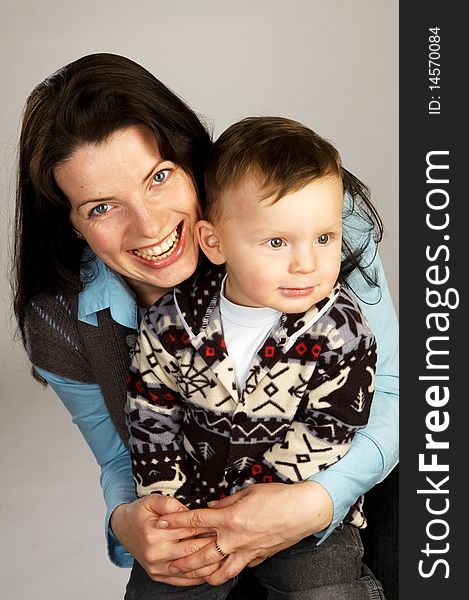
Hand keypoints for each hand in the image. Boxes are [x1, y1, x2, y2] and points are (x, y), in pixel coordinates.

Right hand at [110, 494, 219, 584]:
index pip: (189, 529)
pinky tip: (211, 570)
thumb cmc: (139, 512)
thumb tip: (188, 511)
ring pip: (189, 569)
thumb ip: (170, 503)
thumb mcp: (151, 500)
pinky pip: (182, 580)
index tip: (223, 523)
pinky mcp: (157, 576)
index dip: (208, 526)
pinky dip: (198, 577)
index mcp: (155, 533)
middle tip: (230, 538)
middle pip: (192, 550)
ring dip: (209, 564)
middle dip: (213, 544)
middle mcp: (156, 553)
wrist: (122, 528)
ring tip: (226, 555)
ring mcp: (156, 567)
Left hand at [156, 481, 332, 584]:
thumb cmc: (277, 496)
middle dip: (182, 559)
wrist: (303, 510)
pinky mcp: (257, 558)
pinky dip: (224, 573)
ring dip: (200, 574)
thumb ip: (227, 500)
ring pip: (218, 571)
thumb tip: (212, 504)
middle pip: (201, 553)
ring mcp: (246, 551)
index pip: (196, 520)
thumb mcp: (248, 491)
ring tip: (188, 575)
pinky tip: (216, 572)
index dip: (176, 521)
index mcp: (230, 517)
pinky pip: (236, 570)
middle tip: (168, 562)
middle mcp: (235, 538)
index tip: (162, 522)